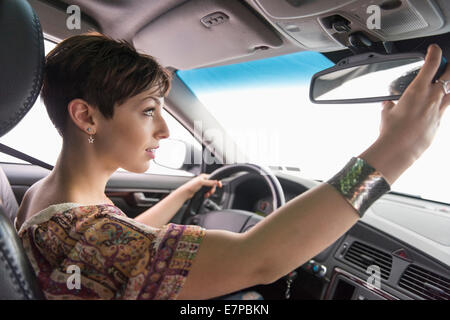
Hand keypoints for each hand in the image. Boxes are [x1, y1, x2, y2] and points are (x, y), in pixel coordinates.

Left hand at [180, 173, 221, 199]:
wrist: (186, 192)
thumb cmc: (191, 186)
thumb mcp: (201, 182)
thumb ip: (209, 182)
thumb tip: (216, 181)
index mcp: (204, 176)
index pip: (213, 178)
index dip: (217, 182)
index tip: (220, 185)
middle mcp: (204, 180)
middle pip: (213, 185)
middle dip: (212, 189)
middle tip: (210, 192)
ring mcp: (203, 185)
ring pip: (210, 189)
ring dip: (209, 193)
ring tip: (207, 195)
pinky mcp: (202, 190)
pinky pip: (207, 192)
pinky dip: (207, 194)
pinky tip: (205, 195)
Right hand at [362, 44, 449, 184]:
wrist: (400, 149)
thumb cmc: (392, 130)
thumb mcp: (386, 112)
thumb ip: (389, 105)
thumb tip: (388, 104)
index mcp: (418, 89)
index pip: (432, 62)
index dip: (434, 52)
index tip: (434, 49)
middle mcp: (432, 96)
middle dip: (448, 67)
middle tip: (444, 65)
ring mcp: (439, 109)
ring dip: (448, 85)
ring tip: (443, 84)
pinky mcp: (440, 122)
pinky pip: (446, 107)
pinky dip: (442, 103)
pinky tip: (436, 105)